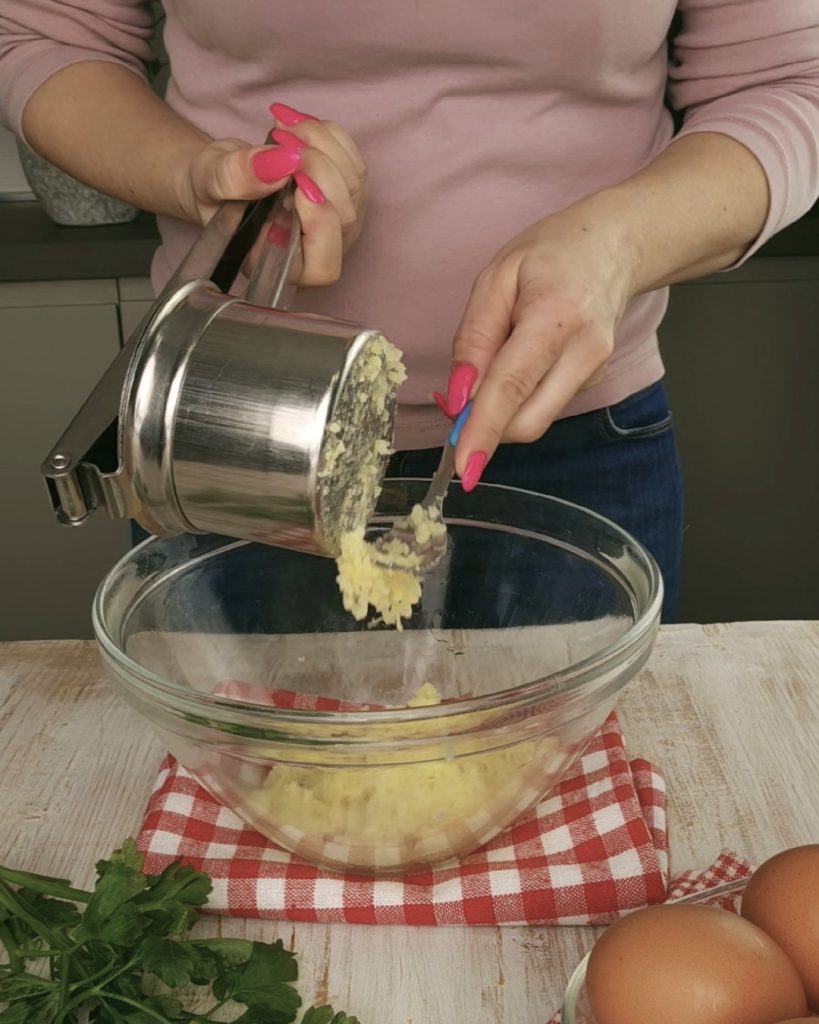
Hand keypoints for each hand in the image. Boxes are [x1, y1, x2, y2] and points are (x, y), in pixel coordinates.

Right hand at [178, 103, 366, 285]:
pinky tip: (298, 126)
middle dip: (318, 169)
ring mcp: (335, 223)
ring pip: (354, 186)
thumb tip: (282, 162)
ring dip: (323, 145)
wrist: (224, 178)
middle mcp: (316, 250)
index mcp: (281, 265)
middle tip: (282, 140)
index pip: (322, 266)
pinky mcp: (344, 194)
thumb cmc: (215, 192)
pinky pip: (355, 163)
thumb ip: (235, 178)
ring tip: (283, 127)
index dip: (320, 226)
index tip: (296, 185)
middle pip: (345, 218)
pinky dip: (330, 136)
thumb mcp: (209, 182)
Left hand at [437, 197, 634, 488]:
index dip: (483, 432)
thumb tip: (458, 396)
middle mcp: (583, 353)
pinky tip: (517, 362)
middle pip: (526, 422)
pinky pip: (542, 407)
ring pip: (534, 420)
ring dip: (499, 412)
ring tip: (491, 362)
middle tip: (455, 398)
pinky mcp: (592, 382)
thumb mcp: (496, 279)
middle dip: (484, 426)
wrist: (616, 247)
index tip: (464, 467)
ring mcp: (593, 372)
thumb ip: (473, 339)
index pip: (512, 389)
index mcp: (555, 318)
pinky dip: (516, 401)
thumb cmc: (552, 255)